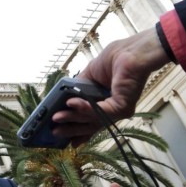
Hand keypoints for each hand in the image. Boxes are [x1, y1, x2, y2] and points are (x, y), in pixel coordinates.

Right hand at [51, 28, 169, 145]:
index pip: (91, 121)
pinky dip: (84, 108)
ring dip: (73, 118)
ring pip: (93, 120)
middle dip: (71, 129)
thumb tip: (64, 98)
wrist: (131, 52)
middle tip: (54, 132)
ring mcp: (119, 110)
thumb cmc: (116, 58)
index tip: (62, 134)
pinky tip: (71, 103)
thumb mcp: (90, 74)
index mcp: (107, 103)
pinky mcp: (122, 106)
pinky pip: (100, 111)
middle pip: (90, 125)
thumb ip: (78, 88)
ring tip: (57, 117)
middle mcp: (114, 110)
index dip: (76, 129)